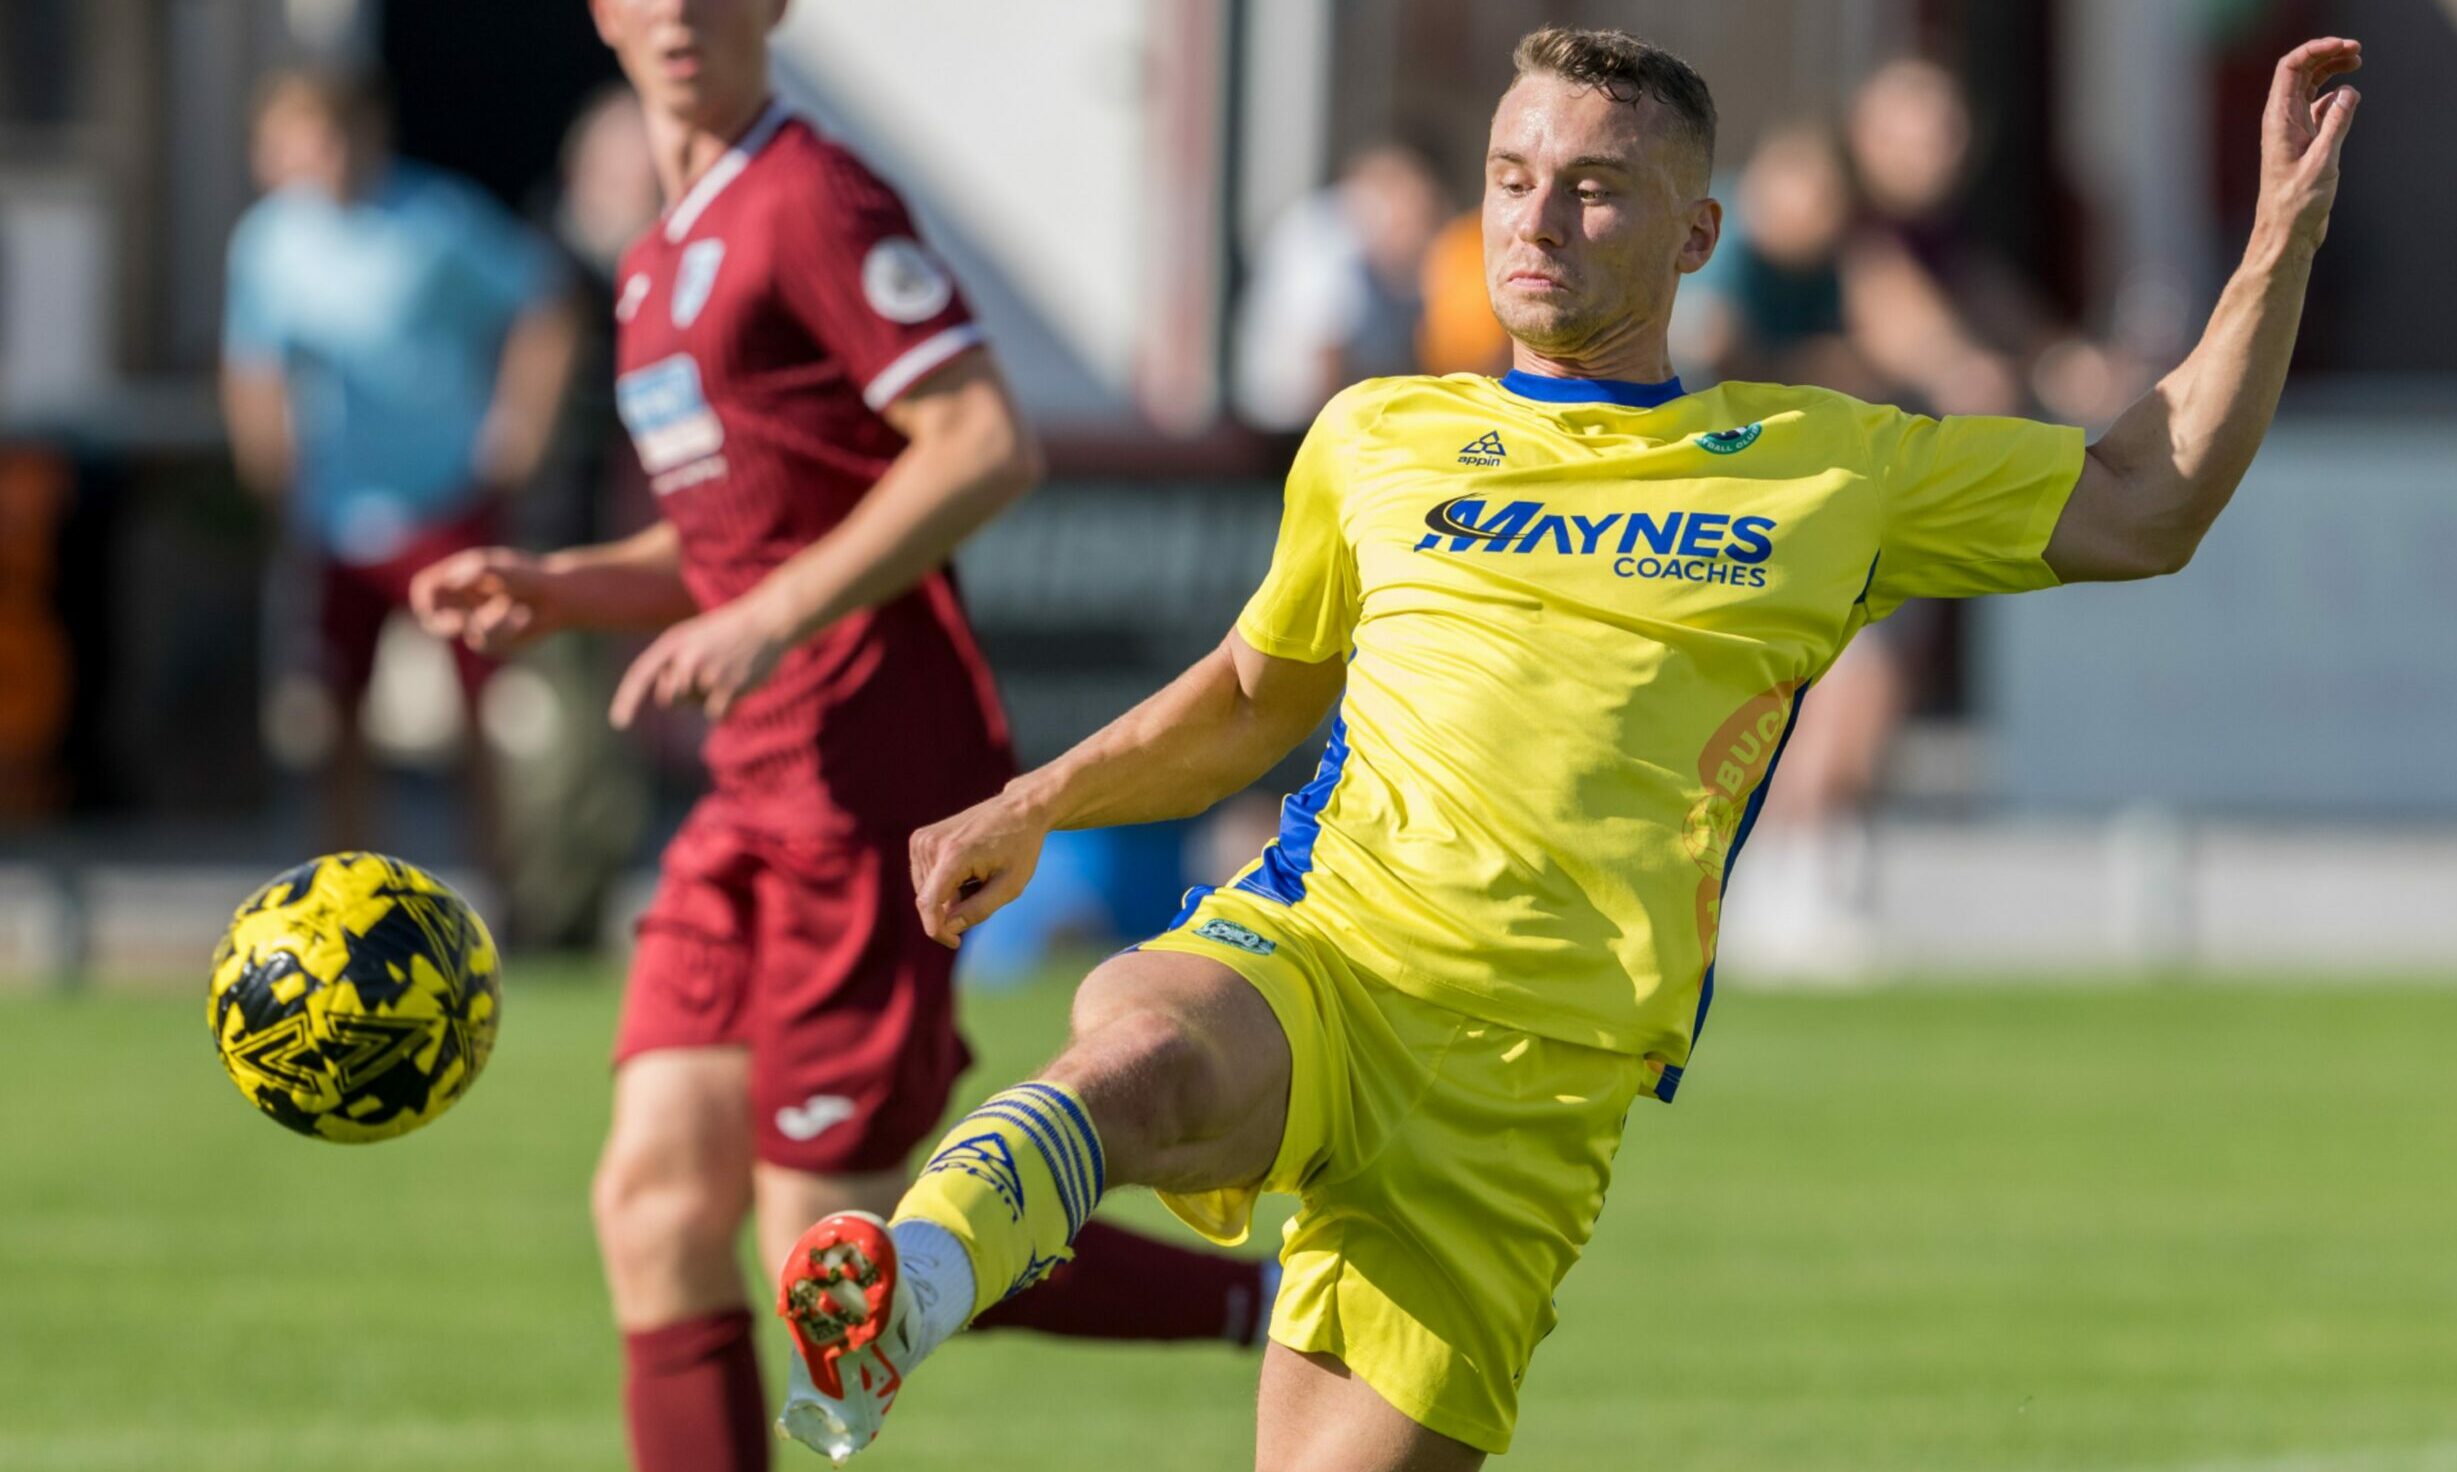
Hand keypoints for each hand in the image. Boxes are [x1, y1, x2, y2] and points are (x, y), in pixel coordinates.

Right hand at [409, 546, 565, 654]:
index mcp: (457, 577)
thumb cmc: (528, 575)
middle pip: (431, 618)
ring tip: (514, 608)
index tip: (432, 606)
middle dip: (442, 624)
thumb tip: (451, 582)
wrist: (558, 596)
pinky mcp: (491, 639)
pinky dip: (506, 629)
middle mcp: (461, 600)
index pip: (424, 588)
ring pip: (466, 631)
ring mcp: (474, 621)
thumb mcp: (501, 567)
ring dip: (492, 621)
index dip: (422, 599)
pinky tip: (524, 617)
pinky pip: (487, 642)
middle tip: (461, 623)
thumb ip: (475, 571)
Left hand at [609, 588, 791, 727]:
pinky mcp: (728, 689)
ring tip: (724, 669)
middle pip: (668, 699)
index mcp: (672, 642)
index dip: (626, 699)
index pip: (640, 674)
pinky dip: (722, 704)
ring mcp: (707, 674)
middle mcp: (686, 658)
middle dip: (680, 696)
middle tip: (703, 674)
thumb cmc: (724, 634)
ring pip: (694, 705)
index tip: (618, 723)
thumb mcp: (690, 639)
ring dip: (706, 695)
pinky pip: (712, 713)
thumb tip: (669, 699)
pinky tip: (735, 681)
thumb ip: (672, 666)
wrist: (766, 623)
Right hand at [909, 790, 1050, 947]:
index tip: (955, 943)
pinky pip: (925, 878)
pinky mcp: (920, 839)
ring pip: (926, 891)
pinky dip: (945, 883)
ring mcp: (922, 840)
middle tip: (987, 891)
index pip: (928, 903)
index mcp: (954, 854)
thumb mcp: (1011, 885)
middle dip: (954, 908)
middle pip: (929, 900)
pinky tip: (968, 869)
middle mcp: (931, 844)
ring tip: (979, 876)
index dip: (936, 930)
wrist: (1018, 809)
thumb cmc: (1020, 847)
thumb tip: (950, 927)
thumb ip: (979, 910)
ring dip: (950, 895)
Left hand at [2255, 37, 2360, 251]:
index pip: (2291, 68)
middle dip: (2327, 55)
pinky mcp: (2304, 142)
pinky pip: (2317, 108)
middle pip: (2301, 72)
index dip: (2316, 50)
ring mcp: (2292, 130)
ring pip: (2310, 88)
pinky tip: (2349, 99)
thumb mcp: (2322, 161)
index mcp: (2279, 120)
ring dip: (2331, 71)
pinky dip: (2333, 97)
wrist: (2286, 233)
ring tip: (2357, 62)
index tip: (2344, 46)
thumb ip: (2336, 124)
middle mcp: (2282, 121)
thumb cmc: (2296, 204)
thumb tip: (2348, 93)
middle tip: (2357, 51)